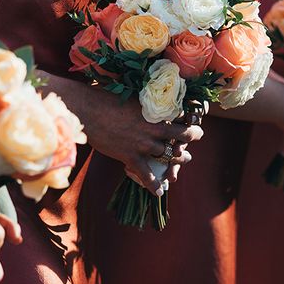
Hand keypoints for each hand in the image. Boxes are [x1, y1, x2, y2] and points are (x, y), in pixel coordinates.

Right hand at [81, 89, 203, 196]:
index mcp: (155, 111)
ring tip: (184, 160)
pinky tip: (159, 192)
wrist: (87, 110)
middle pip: (181, 136)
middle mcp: (154, 128)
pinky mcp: (130, 157)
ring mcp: (143, 144)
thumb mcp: (130, 93)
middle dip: (191, 137)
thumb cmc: (104, 96)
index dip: (188, 117)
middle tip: (196, 136)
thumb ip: (143, 98)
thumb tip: (149, 91)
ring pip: (168, 156)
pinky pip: (146, 175)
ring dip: (178, 161)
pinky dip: (153, 185)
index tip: (192, 116)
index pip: (180, 115)